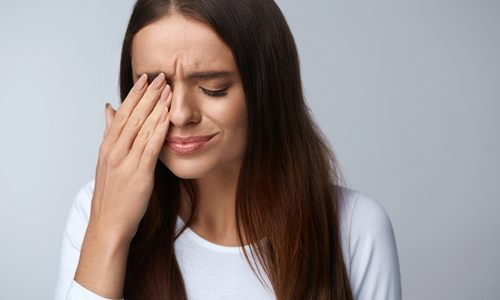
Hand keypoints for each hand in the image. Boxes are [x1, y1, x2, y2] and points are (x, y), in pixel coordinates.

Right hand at [74, 73, 170, 298]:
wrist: (108, 223)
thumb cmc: (111, 194)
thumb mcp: (107, 161)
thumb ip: (110, 134)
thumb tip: (109, 108)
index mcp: (107, 146)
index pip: (122, 113)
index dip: (134, 94)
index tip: (145, 77)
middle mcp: (115, 151)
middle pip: (132, 116)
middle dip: (147, 94)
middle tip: (161, 75)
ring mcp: (126, 162)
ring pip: (142, 128)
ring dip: (155, 106)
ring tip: (168, 89)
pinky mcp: (139, 174)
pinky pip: (151, 147)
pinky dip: (159, 129)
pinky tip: (167, 115)